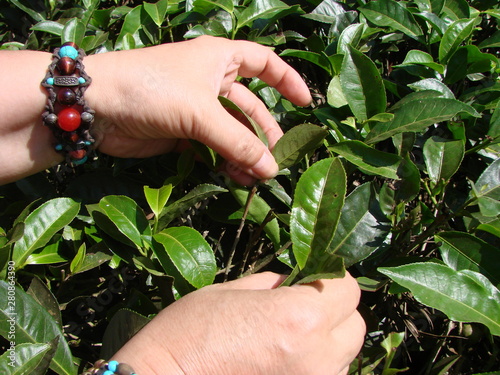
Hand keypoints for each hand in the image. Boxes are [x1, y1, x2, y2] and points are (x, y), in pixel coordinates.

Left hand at [85, 36, 311, 184]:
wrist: (96, 106)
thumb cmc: (153, 90)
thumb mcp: (201, 112)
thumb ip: (237, 142)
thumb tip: (271, 169)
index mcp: (220, 59)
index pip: (264, 63)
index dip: (287, 81)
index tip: (306, 104)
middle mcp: (210, 82)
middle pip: (250, 107)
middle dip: (264, 134)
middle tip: (276, 160)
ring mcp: (196, 109)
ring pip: (231, 132)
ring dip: (245, 154)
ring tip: (256, 178)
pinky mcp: (182, 133)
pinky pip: (212, 148)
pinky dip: (224, 162)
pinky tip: (235, 178)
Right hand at [111, 272, 365, 374]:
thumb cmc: (187, 335)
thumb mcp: (229, 292)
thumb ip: (273, 285)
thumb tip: (294, 284)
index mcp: (299, 317)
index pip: (348, 290)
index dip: (331, 278)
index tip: (314, 277)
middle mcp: (317, 357)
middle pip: (355, 326)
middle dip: (334, 311)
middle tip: (304, 306)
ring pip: (344, 357)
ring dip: (327, 342)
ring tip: (290, 338)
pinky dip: (314, 366)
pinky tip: (283, 362)